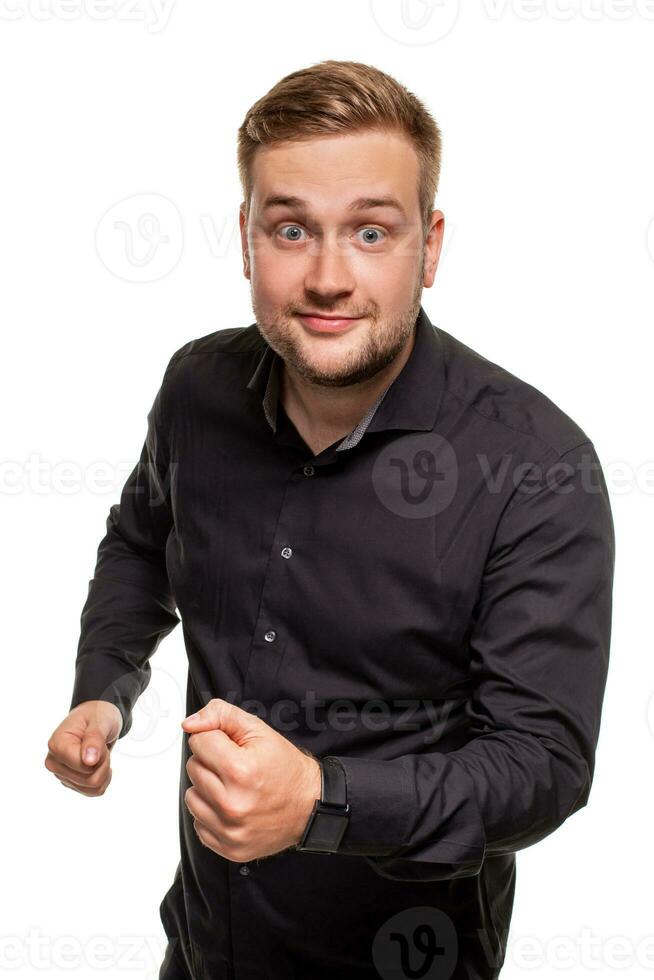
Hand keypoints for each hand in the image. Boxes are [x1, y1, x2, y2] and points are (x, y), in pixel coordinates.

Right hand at [44, 700, 122, 795]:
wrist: (96, 718)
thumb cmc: (96, 716)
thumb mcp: (99, 721)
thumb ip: (94, 738)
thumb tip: (89, 761)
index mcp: (56, 745)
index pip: (84, 766)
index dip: (100, 755)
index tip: (98, 739)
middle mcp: (54, 763)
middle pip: (90, 780)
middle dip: (104, 762)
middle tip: (100, 746)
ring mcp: (60, 774)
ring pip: (93, 788)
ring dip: (104, 770)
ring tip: (98, 753)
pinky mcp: (69, 782)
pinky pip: (93, 792)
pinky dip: (103, 780)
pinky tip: (99, 765)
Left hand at [181, 699, 321, 862]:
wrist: (310, 806)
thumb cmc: (286, 769)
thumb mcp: (259, 731)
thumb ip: (222, 716)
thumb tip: (190, 724)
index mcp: (239, 771)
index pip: (199, 741)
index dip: (215, 738)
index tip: (231, 746)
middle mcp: (232, 804)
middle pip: (193, 767)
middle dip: (211, 761)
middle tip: (235, 766)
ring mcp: (229, 830)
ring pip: (191, 796)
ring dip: (207, 788)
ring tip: (233, 787)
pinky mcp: (228, 848)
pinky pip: (198, 823)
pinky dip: (211, 813)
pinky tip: (232, 806)